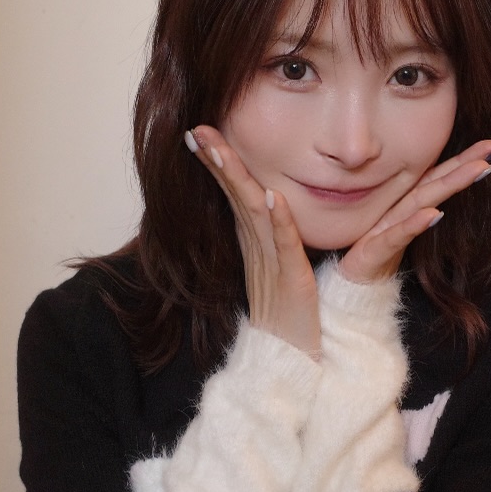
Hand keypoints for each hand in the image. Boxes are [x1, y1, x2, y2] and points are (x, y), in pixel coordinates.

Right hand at [186, 126, 320, 358]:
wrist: (288, 360)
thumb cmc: (286, 315)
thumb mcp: (274, 267)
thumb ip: (270, 236)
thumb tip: (266, 206)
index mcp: (253, 242)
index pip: (233, 193)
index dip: (217, 163)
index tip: (199, 132)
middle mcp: (257, 248)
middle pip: (235, 196)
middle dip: (217, 161)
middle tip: (198, 130)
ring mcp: (271, 263)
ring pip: (253, 212)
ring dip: (238, 179)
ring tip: (220, 149)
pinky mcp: (292, 280)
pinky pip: (284, 246)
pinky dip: (278, 220)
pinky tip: (273, 196)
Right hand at [339, 140, 490, 283]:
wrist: (351, 287)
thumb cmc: (379, 256)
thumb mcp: (406, 232)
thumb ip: (423, 210)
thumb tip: (447, 196)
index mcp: (407, 205)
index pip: (438, 177)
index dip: (464, 160)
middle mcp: (397, 210)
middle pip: (434, 182)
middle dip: (463, 163)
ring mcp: (385, 227)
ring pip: (420, 201)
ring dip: (449, 184)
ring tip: (478, 170)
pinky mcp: (375, 250)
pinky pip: (397, 235)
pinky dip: (415, 224)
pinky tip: (434, 214)